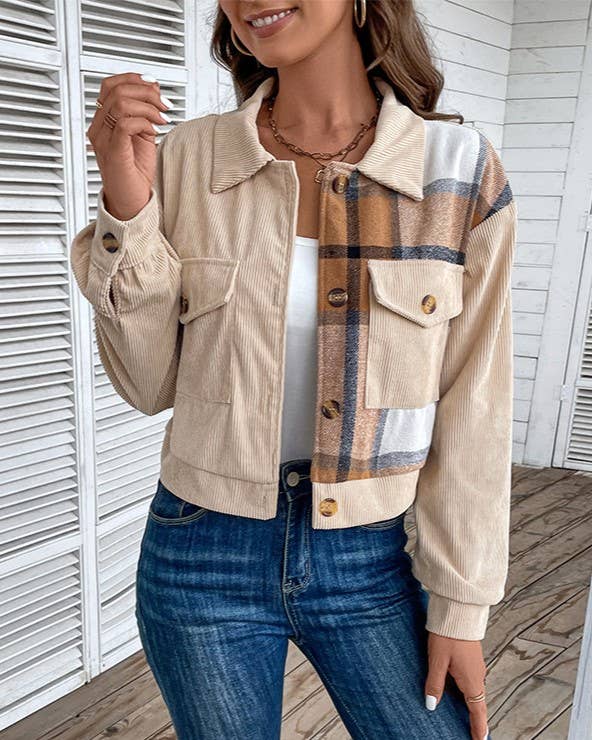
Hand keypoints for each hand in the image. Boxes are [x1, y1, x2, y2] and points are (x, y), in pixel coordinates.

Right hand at [86, 72, 171, 220]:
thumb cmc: (135, 174)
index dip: (133, 78)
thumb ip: (145, 113)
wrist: (131, 202)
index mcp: (104, 122)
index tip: (154, 85)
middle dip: (145, 91)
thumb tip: (154, 89)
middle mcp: (99, 128)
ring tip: (161, 119)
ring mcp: (103, 139)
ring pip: (120, 102)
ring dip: (148, 106)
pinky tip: (153, 130)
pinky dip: (144, 121)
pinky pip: (125, 123)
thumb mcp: (144, 136)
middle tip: (163, 104)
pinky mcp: (113, 151)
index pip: (110, 85)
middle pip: (115, 89)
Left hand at [424, 631, 488, 739]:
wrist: (459, 611)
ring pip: (475, 691)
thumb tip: (431, 706)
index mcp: (471, 680)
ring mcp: (477, 666)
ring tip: (467, 717)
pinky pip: (472, 680)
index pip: (477, 711)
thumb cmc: (448, 635)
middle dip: (476, 719)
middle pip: (478, 703)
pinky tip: (460, 691)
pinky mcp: (472, 658)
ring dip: (472, 705)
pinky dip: (468, 691)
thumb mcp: (437, 661)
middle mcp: (478, 676)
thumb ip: (434, 684)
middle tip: (474, 733)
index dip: (478, 728)